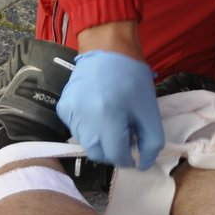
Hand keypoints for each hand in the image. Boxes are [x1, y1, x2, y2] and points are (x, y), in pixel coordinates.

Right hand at [58, 50, 162, 168]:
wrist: (108, 49)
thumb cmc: (132, 79)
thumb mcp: (150, 110)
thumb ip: (151, 141)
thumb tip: (143, 164)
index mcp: (108, 118)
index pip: (116, 156)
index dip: (129, 158)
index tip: (135, 150)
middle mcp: (84, 118)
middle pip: (98, 154)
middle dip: (113, 151)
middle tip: (124, 136)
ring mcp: (70, 113)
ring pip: (86, 144)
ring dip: (100, 140)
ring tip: (111, 120)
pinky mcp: (63, 108)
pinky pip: (77, 129)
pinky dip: (89, 128)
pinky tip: (98, 111)